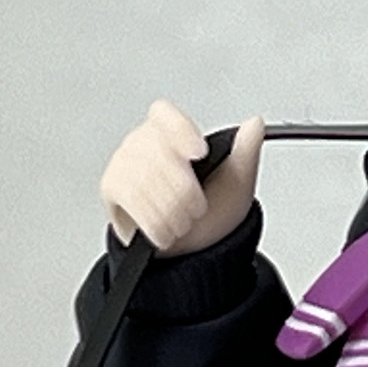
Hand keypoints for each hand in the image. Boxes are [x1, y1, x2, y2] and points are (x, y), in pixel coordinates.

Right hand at [99, 101, 263, 256]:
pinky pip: (129, 197)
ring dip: (170, 209)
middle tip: (197, 208)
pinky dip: (153, 220)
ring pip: (142, 177)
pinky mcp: (113, 188)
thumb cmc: (210, 213)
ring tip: (182, 223)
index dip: (180, 130)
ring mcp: (124, 164)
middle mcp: (143, 144)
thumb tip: (254, 124)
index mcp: (173, 133)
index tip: (199, 153)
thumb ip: (245, 152)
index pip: (164, 114)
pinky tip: (164, 231)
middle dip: (183, 189)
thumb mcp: (236, 183)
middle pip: (157, 152)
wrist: (189, 252)